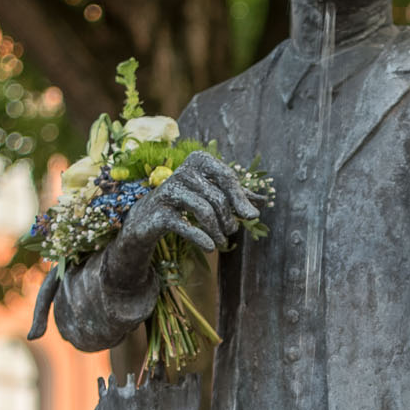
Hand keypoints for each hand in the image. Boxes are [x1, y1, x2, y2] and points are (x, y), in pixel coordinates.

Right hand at [101, 153, 253, 282]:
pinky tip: (211, 247)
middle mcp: (182, 172)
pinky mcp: (158, 214)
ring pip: (204, 210)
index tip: (251, 216)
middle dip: (229, 218)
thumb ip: (235, 197)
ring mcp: (168, 192)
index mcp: (197, 162)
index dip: (241, 198)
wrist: (147, 220)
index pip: (226, 177)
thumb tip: (262, 204)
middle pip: (217, 197)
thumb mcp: (211, 196)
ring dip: (218, 230)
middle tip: (231, 232)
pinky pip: (186, 225)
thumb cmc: (185, 204)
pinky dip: (202, 238)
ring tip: (223, 241)